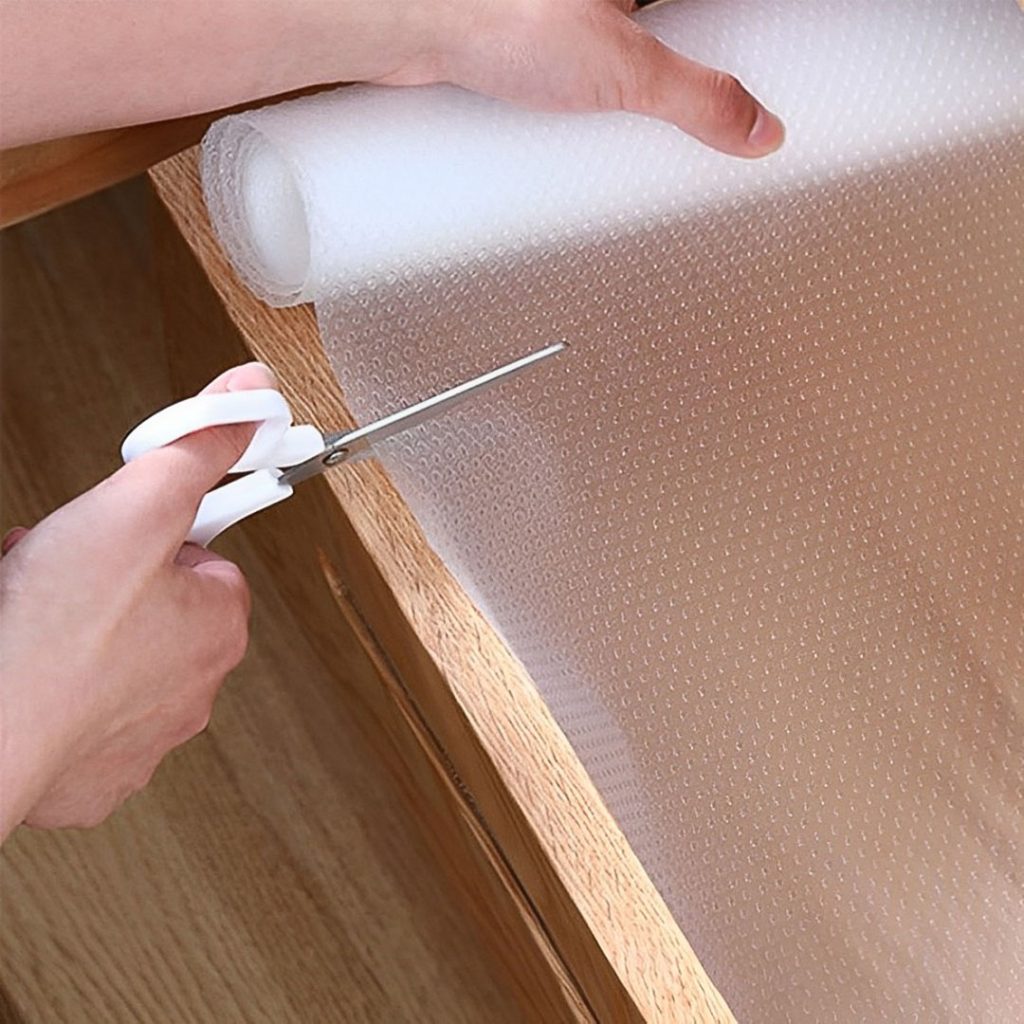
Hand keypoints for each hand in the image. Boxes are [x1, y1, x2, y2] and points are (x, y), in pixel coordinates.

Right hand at [0, 363, 273, 838]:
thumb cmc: (55, 637)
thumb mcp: (137, 509)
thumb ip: (197, 450)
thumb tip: (252, 396)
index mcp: (218, 629)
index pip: (205, 559)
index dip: (154, 535)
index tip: (124, 532)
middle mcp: (194, 688)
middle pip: (154, 603)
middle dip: (105, 579)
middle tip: (63, 573)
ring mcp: (143, 733)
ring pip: (113, 652)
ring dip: (75, 624)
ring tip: (34, 614)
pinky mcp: (95, 768)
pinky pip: (79, 705)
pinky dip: (55, 681)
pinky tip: (26, 664)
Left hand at [3, 1, 780, 157]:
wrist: (403, 24)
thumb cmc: (498, 14)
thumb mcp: (626, 70)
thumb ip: (700, 99)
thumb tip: (758, 130)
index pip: (716, 12)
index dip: (737, 39)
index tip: (764, 69)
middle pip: (671, 34)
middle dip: (685, 73)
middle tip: (700, 125)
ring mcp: (568, 10)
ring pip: (622, 49)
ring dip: (634, 91)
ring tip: (637, 134)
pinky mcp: (529, 34)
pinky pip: (578, 67)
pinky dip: (590, 98)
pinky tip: (588, 129)